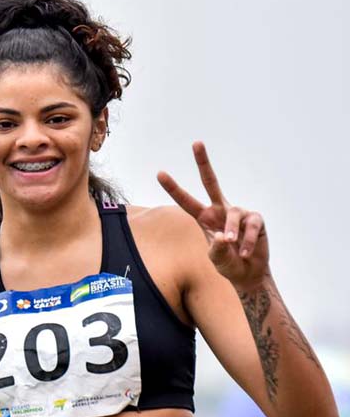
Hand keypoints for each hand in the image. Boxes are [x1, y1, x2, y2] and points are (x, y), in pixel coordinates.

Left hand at [157, 142, 268, 289]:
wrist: (249, 274)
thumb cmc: (228, 264)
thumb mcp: (216, 260)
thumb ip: (215, 250)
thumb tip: (221, 236)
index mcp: (204, 218)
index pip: (186, 201)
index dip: (173, 188)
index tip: (159, 173)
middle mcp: (220, 210)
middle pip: (211, 181)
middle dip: (203, 162)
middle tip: (196, 143)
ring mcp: (239, 213)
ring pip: (233, 214)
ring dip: (232, 230)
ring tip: (231, 244)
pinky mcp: (255, 219)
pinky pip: (250, 226)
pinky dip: (247, 241)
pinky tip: (246, 252)